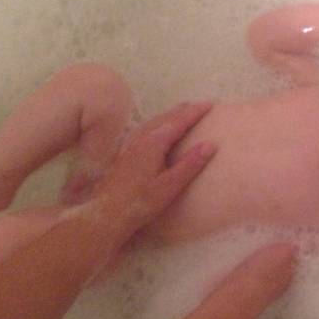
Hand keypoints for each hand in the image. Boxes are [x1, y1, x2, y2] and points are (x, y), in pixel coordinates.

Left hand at [88, 102, 215, 243]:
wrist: (107, 213)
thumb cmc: (141, 202)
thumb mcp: (171, 185)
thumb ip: (190, 164)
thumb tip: (211, 144)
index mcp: (154, 142)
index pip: (179, 121)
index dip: (196, 112)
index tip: (211, 104)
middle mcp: (141, 138)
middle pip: (166, 117)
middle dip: (185, 110)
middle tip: (202, 106)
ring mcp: (132, 144)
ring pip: (155, 121)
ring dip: (172, 114)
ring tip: (185, 113)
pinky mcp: (126, 152)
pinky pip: (148, 128)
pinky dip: (161, 123)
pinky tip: (160, 129)